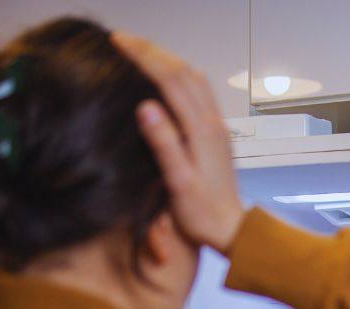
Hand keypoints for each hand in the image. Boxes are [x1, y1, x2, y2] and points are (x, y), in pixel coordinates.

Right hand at [112, 31, 244, 252]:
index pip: (169, 79)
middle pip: (182, 71)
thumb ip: (163, 144)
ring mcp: (217, 125)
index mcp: (200, 130)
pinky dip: (180, 74)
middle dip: (152, 50)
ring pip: (194, 77)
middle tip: (122, 38)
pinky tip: (168, 77)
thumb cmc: (201, 214)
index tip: (117, 42)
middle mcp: (212, 121)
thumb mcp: (178, 182)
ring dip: (167, 58)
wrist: (232, 229)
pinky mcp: (217, 133)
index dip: (143, 56)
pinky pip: (200, 91)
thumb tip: (145, 107)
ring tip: (141, 50)